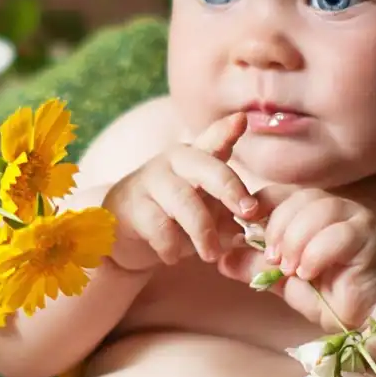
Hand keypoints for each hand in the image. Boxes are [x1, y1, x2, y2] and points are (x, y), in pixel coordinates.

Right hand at [103, 112, 261, 272]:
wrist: (123, 228)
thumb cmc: (174, 215)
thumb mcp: (206, 211)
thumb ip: (230, 217)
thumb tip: (251, 233)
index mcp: (198, 158)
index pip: (214, 139)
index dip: (227, 130)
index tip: (242, 120)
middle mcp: (175, 161)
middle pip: (207, 169)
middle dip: (230, 190)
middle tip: (248, 214)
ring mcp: (151, 180)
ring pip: (185, 203)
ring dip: (203, 232)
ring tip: (211, 255)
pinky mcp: (132, 204)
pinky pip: (159, 227)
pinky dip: (171, 247)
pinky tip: (172, 256)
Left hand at [220, 187, 375, 326]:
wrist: (374, 318)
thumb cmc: (334, 298)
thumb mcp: (285, 282)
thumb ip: (256, 267)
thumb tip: (221, 259)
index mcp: (315, 213)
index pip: (281, 193)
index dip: (259, 206)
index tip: (244, 230)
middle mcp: (339, 209)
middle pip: (299, 198)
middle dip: (278, 229)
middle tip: (273, 260)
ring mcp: (359, 219)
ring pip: (318, 210)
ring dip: (296, 242)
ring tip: (292, 270)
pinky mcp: (373, 237)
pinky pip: (339, 234)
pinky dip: (317, 254)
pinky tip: (311, 274)